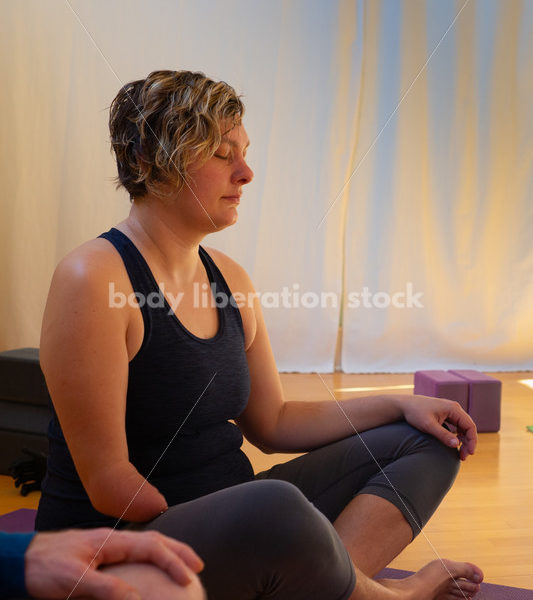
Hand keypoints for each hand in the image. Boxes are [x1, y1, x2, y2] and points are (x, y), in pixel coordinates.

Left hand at [25, 528, 203, 598]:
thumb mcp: (74, 580)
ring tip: (184, 568)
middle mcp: (114, 541)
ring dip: (168, 554)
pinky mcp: (102, 558)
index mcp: (111, 541)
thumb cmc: (45, 567)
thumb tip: (137, 598)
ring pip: (146, 546)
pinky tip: (154, 574)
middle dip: (178, 551)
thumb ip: (105, 587)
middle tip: (199, 567)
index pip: (150, 546)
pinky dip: (152, 561)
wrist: (23, 560)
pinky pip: (135, 557)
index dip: (172, 560)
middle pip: (154, 540)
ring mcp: (109, 548)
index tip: (188, 577)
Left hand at [399, 395, 476, 460]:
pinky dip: (458, 436)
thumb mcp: (428, 426)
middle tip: (463, 457)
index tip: (469, 454)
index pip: (470, 426)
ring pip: (463, 428)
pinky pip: (457, 427)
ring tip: (460, 454)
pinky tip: (454, 444)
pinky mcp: (445, 415)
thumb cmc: (415, 413)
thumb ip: (443, 435)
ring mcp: (450, 411)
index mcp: (453, 408)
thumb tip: (456, 445)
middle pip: (468, 427)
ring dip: (464, 440)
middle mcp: (454, 408)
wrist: (404, 405)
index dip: (472, 441)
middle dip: (468, 443)